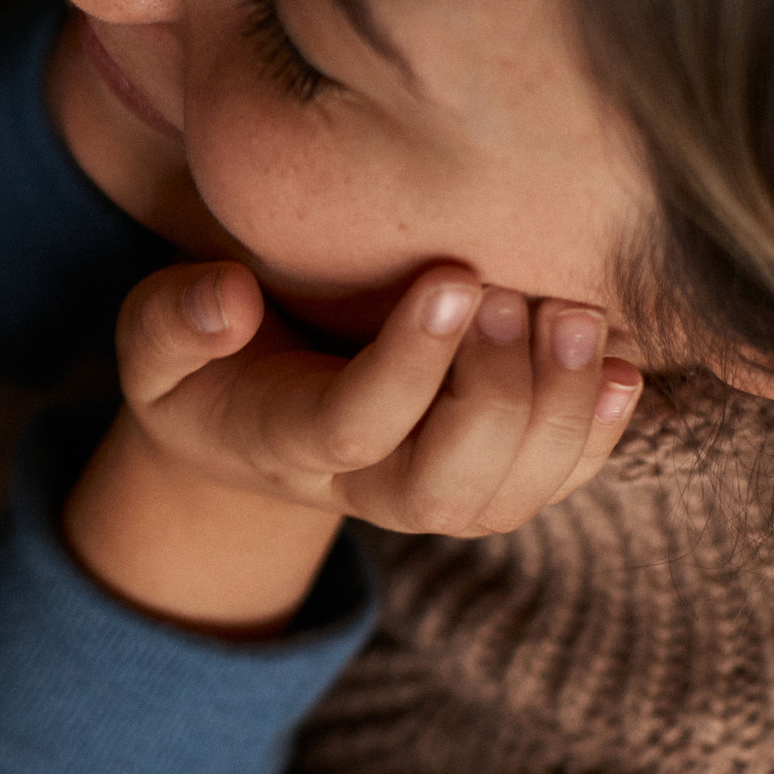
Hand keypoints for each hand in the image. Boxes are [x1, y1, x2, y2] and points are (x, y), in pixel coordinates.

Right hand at [65, 262, 640, 629]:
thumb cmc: (203, 360)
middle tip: (517, 296)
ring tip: (577, 315)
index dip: (410, 363)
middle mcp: (365, 488)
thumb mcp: (152, 339)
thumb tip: (230, 299)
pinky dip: (597, 435)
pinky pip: (552, 483)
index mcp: (282, 442)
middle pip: (445, 484)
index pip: (353, 424)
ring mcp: (430, 496)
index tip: (455, 276)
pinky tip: (621, 368)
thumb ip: (175, 320)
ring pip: (510, 495)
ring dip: (557, 412)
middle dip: (496, 397)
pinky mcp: (484, 483)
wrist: (246, 420)